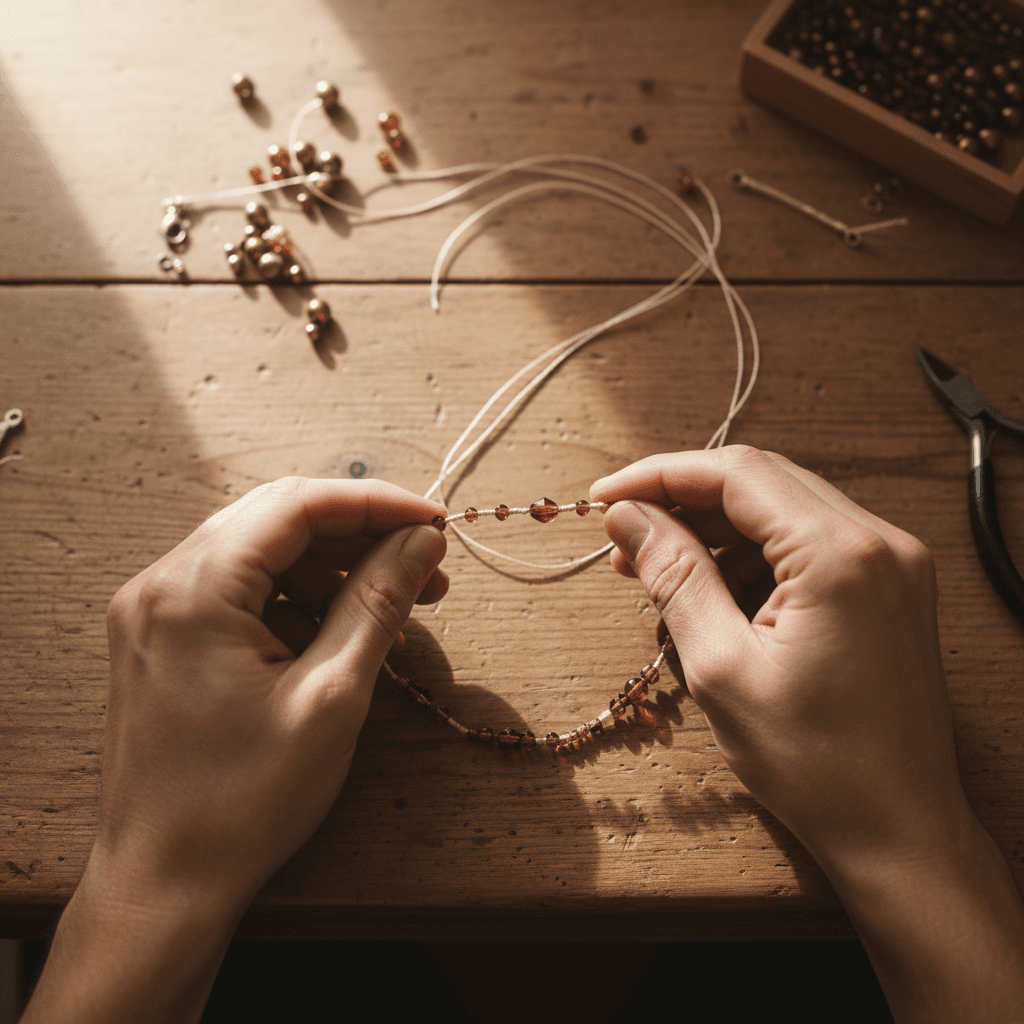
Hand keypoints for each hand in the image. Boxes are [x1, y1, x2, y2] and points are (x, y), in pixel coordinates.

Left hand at [23, 477, 447, 1023]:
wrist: (165, 882)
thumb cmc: (244, 802)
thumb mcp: (332, 696)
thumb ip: (378, 602)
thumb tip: (422, 541)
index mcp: (192, 592)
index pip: (296, 505)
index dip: (376, 503)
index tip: (436, 523)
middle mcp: (161, 585)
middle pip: (277, 520)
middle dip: (359, 534)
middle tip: (425, 563)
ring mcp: (155, 611)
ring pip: (261, 553)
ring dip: (332, 568)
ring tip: (398, 604)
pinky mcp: (163, 638)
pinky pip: (241, 590)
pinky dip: (297, 598)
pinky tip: (345, 629)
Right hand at [592, 446, 1023, 1022]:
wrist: (901, 830)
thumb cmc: (816, 764)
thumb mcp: (722, 666)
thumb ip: (674, 575)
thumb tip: (629, 518)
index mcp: (840, 555)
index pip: (737, 474)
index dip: (660, 474)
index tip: (606, 496)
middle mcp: (879, 542)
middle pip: (762, 482)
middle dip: (684, 500)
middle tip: (623, 535)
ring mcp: (894, 563)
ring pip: (785, 509)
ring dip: (717, 528)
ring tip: (654, 566)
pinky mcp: (892, 587)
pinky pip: (811, 543)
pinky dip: (755, 554)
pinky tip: (710, 585)